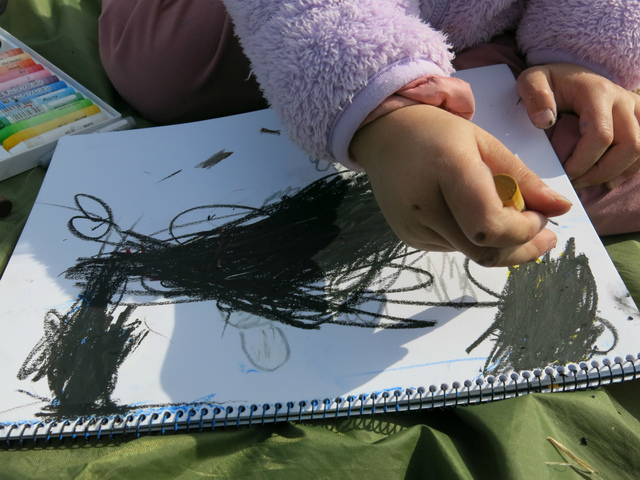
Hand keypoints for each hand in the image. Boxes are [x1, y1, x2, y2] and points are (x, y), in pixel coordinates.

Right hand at [350, 105, 571, 266]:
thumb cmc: (438, 133)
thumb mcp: (485, 143)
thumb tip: (562, 209)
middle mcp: (423, 204)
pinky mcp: (407, 237)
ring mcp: (411, 225)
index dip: (522, 231)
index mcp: (446, 169)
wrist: (384, 136)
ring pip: (470, 252)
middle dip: (521, 249)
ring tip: (501, 213)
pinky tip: (468, 213)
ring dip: (497, 241)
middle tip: (544, 237)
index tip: (540, 217)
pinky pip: (452, 248)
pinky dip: (472, 238)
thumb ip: (523, 178)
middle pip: (483, 250)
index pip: (489, 224)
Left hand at [517, 63, 639, 189]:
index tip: (563, 172)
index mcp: (597, 92)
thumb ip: (534, 95)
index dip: (583, 161)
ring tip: (588, 182)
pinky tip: (608, 180)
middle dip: (601, 172)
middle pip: (629, 146)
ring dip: (616, 172)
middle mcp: (622, 100)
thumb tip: (545, 121)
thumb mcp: (531, 80)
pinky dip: (628, 169)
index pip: (601, 135)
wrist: (569, 75)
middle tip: (575, 182)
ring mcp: (635, 110)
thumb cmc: (549, 83)